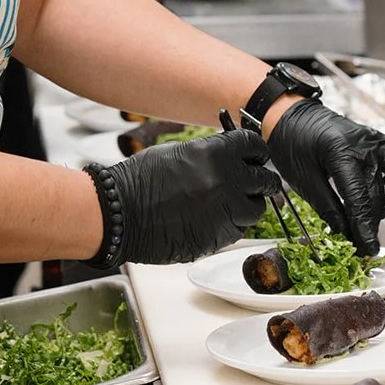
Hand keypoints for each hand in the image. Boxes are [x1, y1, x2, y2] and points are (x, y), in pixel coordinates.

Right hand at [103, 129, 278, 264]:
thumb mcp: (178, 153)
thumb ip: (211, 154)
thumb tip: (232, 157)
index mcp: (217, 154)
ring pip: (256, 210)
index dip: (255, 152)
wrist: (118, 215)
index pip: (255, 146)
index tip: (253, 157)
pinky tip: (213, 220)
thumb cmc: (140, 181)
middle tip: (252, 183)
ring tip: (229, 204)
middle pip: (266, 180)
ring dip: (248, 206)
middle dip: (260, 181)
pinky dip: (231, 225)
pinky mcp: (218, 238)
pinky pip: (238, 231)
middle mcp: (227, 181)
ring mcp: (224, 212)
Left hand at [266, 100, 384, 255]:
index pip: (360, 198)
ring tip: (379, 212)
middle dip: (374, 221)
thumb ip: (327, 208)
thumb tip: (346, 233)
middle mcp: (365, 144)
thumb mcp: (303, 180)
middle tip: (365, 240)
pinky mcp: (381, 139)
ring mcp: (377, 139)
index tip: (367, 248)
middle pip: (380, 192)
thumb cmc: (293, 145)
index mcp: (341, 153)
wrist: (293, 116)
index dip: (365, 228)